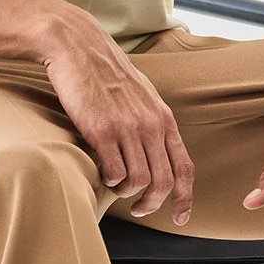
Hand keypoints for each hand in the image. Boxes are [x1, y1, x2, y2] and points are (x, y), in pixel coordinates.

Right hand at [43, 20, 194, 225]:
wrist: (78, 46)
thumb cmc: (106, 70)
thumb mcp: (142, 94)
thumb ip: (152, 121)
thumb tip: (157, 150)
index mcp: (163, 116)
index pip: (184, 166)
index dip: (185, 197)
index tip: (180, 217)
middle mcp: (150, 124)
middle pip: (163, 182)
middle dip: (152, 204)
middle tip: (138, 208)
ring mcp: (127, 127)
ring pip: (139, 181)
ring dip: (127, 192)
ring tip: (116, 186)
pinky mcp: (101, 129)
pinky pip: (114, 172)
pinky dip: (109, 180)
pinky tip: (102, 172)